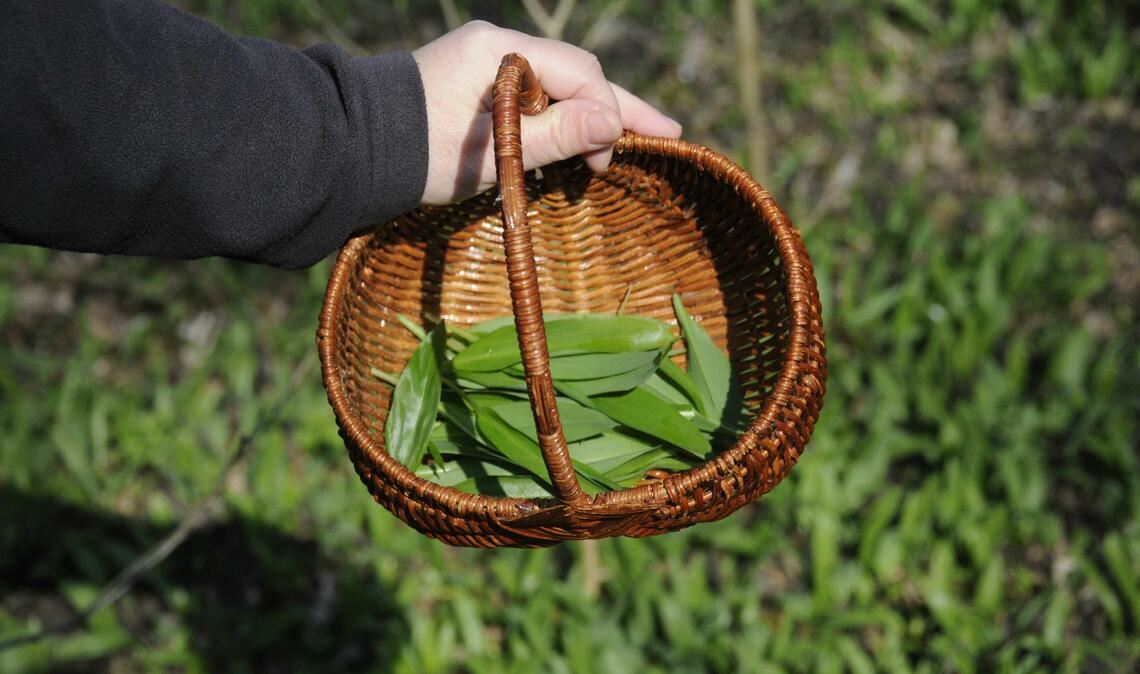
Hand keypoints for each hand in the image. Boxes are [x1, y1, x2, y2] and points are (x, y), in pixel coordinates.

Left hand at [412, 21, 682, 204]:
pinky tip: (576, 143)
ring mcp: (485, 62)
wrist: (356, 149)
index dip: (609, 113)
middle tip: (661, 135)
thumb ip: (556, 134)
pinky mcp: (475, 81)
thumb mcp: (494, 151)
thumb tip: (613, 120)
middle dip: (613, 110)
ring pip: (556, 85)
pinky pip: (532, 94)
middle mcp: (497, 47)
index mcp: (501, 53)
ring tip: (615, 152)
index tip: (613, 158)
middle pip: (574, 74)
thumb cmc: (421, 154)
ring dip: (585, 117)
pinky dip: (556, 118)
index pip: (578, 73)